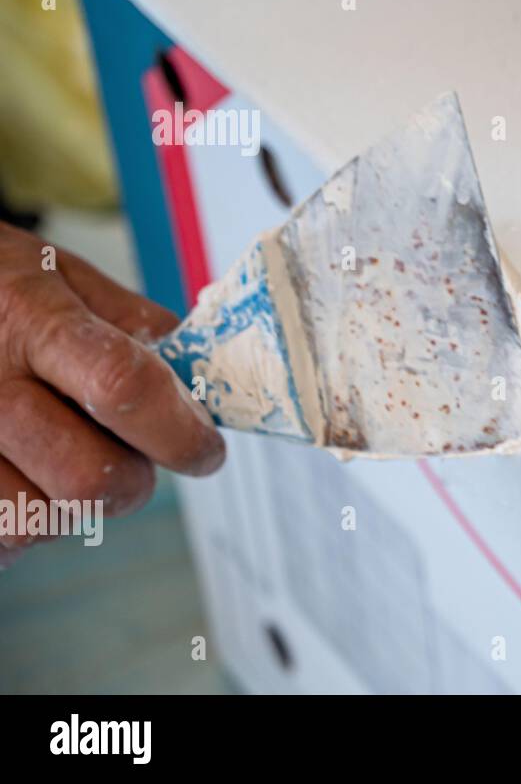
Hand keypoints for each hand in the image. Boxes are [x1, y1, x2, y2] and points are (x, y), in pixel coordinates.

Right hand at [0, 223, 223, 566]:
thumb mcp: (63, 274)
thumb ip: (134, 322)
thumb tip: (200, 376)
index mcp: (32, 319)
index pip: (124, 388)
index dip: (181, 432)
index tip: (206, 451)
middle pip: (90, 477)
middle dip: (133, 481)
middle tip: (131, 457)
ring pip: (42, 521)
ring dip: (74, 503)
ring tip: (63, 455)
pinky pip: (2, 540)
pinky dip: (28, 517)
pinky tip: (24, 471)